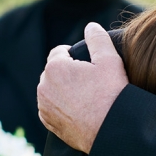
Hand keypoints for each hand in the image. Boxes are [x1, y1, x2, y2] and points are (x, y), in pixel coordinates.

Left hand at [37, 22, 128, 152]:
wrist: (112, 129)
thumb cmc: (111, 93)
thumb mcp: (109, 59)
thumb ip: (97, 38)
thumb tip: (90, 26)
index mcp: (55, 67)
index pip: (59, 52)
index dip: (75, 55)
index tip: (88, 64)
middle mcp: (43, 86)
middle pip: (54, 70)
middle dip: (67, 72)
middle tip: (89, 80)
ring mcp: (44, 106)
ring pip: (51, 89)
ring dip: (62, 89)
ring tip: (84, 95)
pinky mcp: (48, 122)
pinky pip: (50, 107)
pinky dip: (60, 105)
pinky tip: (77, 108)